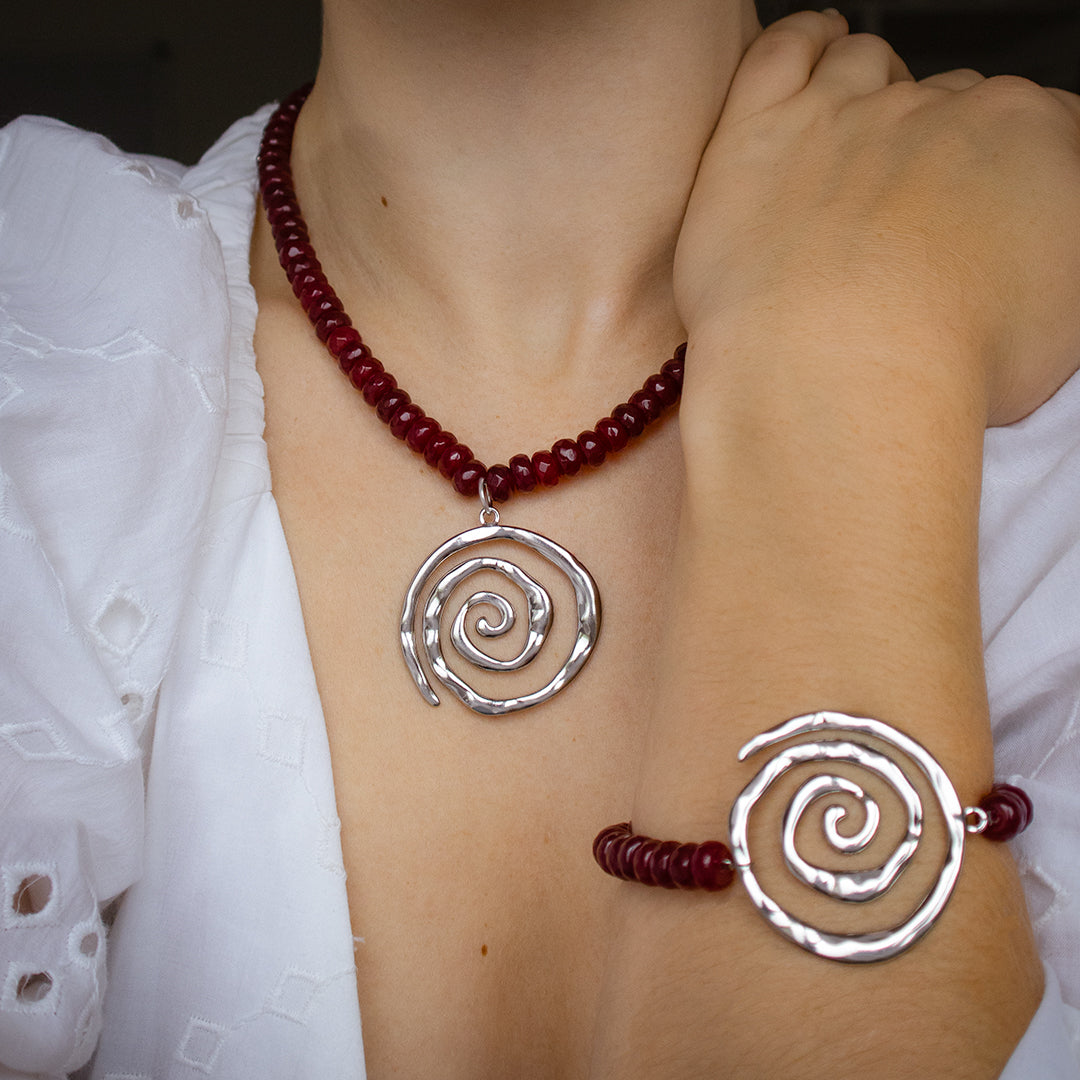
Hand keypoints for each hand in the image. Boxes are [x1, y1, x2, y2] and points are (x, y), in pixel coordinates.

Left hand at [673, 10, 1079, 425]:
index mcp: (1020, 136)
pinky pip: (780, 54)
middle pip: (942, 103)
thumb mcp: (1073, 310)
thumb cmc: (956, 360)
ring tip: (855, 131)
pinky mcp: (757, 136)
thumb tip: (1044, 229)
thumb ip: (1063, 244)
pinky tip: (811, 50)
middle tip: (914, 208)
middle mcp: (931, 113)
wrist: (847, 378)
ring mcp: (838, 117)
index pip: (1035, 123)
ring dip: (866, 82)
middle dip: (937, 142)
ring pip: (861, 66)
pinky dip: (799, 40)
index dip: (1021, 160)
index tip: (1005, 197)